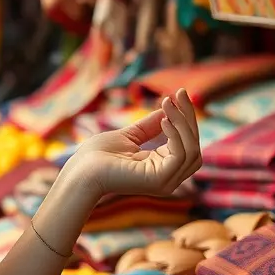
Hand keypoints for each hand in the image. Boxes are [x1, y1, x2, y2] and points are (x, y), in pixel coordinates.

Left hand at [62, 89, 201, 200]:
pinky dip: (176, 135)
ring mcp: (166, 182)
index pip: (187, 144)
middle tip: (181, 93)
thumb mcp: (129, 136)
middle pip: (194, 147)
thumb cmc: (98, 156)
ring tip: (167, 103)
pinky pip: (180, 155)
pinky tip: (164, 120)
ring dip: (182, 123)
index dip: (186, 119)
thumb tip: (168, 108)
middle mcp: (168, 178)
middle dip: (189, 117)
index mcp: (162, 168)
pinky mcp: (160, 180)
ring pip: (191, 150)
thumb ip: (150, 126)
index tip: (179, 94)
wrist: (80, 171)